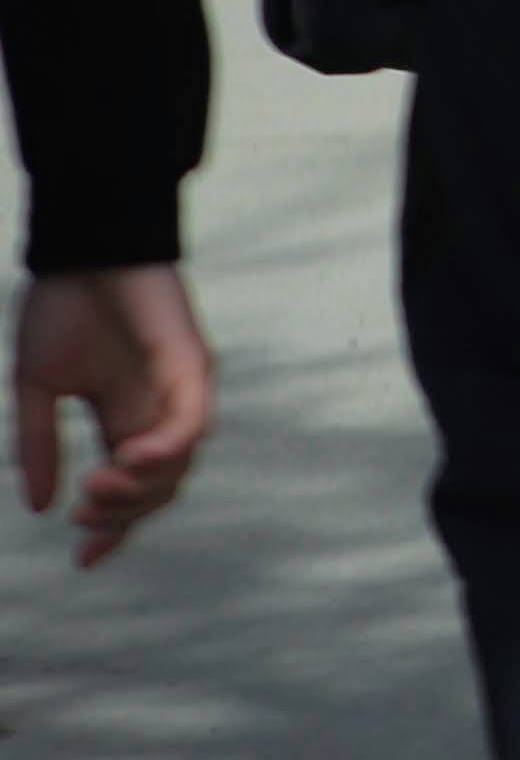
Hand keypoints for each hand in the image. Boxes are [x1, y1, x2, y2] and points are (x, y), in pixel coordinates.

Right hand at [16, 266, 213, 567]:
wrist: (82, 247)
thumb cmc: (64, 306)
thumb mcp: (38, 388)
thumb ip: (40, 445)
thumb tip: (39, 505)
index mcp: (125, 417)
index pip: (131, 489)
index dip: (113, 529)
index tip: (83, 560)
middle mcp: (159, 409)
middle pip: (161, 487)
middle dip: (123, 513)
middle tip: (85, 510)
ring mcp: (180, 388)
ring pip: (181, 464)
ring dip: (141, 487)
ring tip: (100, 486)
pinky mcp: (192, 363)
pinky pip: (193, 420)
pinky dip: (167, 449)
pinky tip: (129, 459)